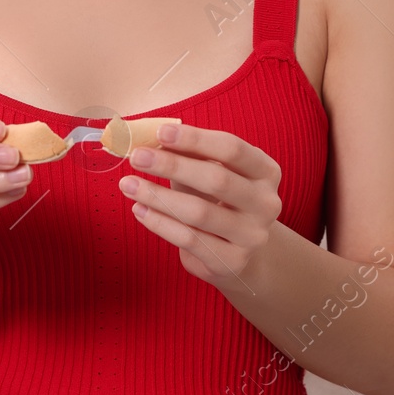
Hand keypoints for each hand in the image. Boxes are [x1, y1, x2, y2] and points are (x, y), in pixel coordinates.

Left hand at [117, 122, 282, 287]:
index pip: (232, 148)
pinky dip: (159, 223)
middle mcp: (266, 204)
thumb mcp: (210, 172)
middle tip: (137, 157)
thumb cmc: (217, 201)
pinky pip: (189, 239)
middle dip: (172, 165)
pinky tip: (139, 209)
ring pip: (199, 212)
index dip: (195, 139)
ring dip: (157, 195)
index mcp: (265, 172)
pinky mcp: (233, 262)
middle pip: (217, 179)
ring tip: (127, 184)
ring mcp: (252, 236)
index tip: (160, 132)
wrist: (238, 253)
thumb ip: (190, 154)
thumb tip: (151, 138)